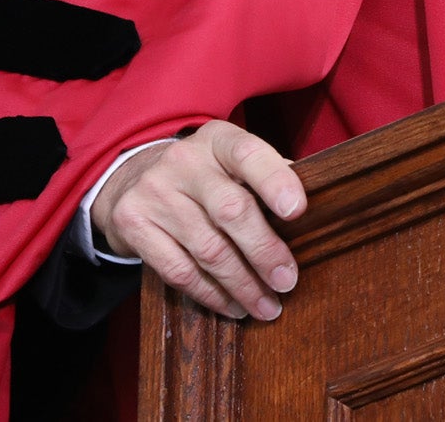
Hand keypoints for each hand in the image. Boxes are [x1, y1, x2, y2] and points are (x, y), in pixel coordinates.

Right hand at [91, 121, 305, 321]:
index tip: (298, 210)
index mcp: (217, 139)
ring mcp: (154, 193)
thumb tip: (315, 208)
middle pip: (231, 210)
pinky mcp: (133, 225)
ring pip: (207, 249)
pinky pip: (178, 271)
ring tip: (266, 305)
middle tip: (287, 281)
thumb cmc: (202, 175)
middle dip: (264, 251)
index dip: (275, 181)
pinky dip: (210, 295)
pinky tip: (232, 305)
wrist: (130, 179)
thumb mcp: (230, 161)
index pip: (249, 154)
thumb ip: (266, 177)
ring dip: (242, 284)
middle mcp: (183, 161)